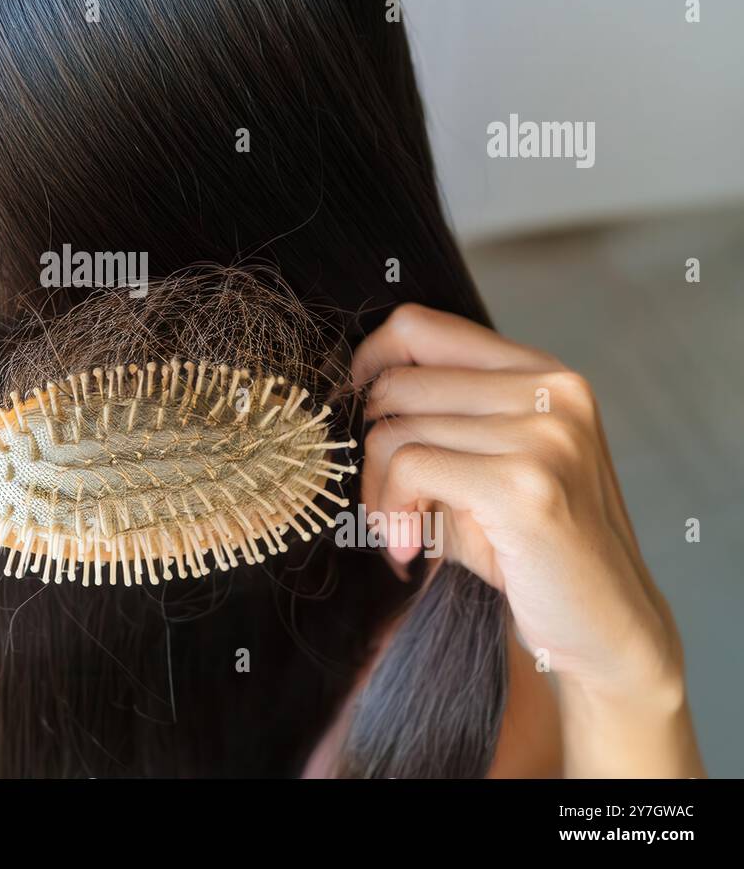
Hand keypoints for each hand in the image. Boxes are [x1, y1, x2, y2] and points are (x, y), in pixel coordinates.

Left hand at [352, 304, 698, 773]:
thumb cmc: (526, 546)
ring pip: (396, 431)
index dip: (370, 362)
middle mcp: (553, 391)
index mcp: (544, 374)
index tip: (359, 412)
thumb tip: (353, 386)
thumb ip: (437, 415)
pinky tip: (409, 549)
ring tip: (401, 531)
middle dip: (371, 449)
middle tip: (386, 504)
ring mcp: (547, 435)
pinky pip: (411, 468)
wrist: (602, 628)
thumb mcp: (482, 462)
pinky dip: (393, 512)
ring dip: (379, 493)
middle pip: (397, 385)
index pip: (421, 326)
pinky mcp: (527, 485)